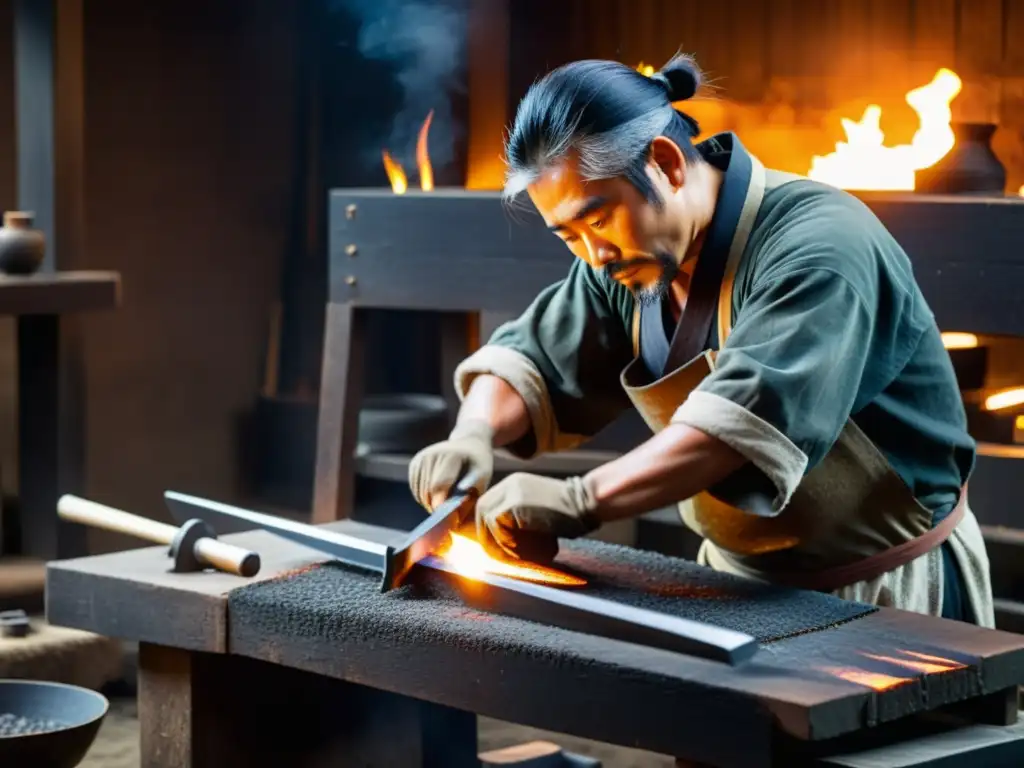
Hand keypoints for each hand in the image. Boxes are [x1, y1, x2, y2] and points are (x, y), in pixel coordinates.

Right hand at [408, 419, 493, 510]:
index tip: (451, 518)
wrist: (469, 443)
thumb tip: (455, 506)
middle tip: (450, 515)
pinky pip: (415, 489)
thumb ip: (470, 491)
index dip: (442, 505)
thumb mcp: (483, 474)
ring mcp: (421, 457)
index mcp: (450, 456)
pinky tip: (438, 496)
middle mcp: (432, 454)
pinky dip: (424, 497)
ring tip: (446, 504)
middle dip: (437, 507)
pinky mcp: (415, 462)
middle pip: (427, 491)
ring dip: (430, 503)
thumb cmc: (478, 463)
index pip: (438, 486)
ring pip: (420, 492)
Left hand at [475, 472, 599, 559]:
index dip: (487, 529)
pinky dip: (506, 542)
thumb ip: (518, 521)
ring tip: (517, 555)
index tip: (494, 548)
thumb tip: (498, 545)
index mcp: (514, 484)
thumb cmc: (570, 515)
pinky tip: (525, 549)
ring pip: (487, 519)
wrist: (588, 503)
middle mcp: (510, 484)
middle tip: (499, 556)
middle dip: (487, 536)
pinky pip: (497, 525)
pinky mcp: (516, 502)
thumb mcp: (538, 513)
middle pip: (482, 510)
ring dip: (498, 542)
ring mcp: (512, 491)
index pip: (488, 505)